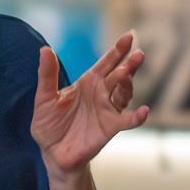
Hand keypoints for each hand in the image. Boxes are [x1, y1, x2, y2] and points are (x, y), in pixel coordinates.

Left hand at [31, 30, 150, 174]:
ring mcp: (108, 110)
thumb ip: (47, 75)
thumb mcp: (45, 98)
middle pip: (119, 75)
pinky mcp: (110, 127)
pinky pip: (127, 121)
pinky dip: (137, 117)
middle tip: (138, 53)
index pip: (106, 63)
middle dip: (129, 64)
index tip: (129, 36)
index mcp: (87, 83)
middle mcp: (101, 94)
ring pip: (125, 93)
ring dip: (129, 83)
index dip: (117, 50)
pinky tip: (143, 111)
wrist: (52, 154)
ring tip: (128, 74)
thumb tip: (45, 49)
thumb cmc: (49, 125)